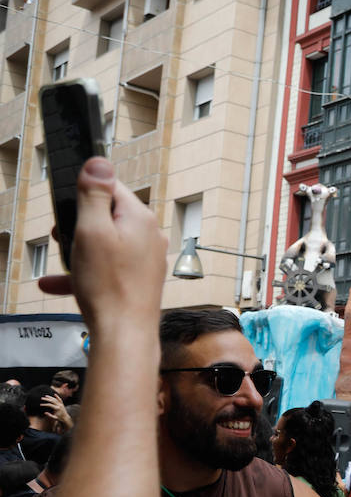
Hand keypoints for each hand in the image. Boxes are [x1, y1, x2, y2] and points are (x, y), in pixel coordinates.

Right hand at [37, 158, 166, 331]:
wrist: (124, 333)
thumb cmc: (108, 285)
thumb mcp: (91, 230)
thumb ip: (94, 195)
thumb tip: (99, 162)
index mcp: (140, 218)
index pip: (112, 188)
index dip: (85, 194)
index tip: (67, 206)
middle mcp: (149, 236)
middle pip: (108, 216)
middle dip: (80, 222)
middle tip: (60, 234)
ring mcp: (146, 259)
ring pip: (105, 244)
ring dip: (78, 249)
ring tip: (61, 257)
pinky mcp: (139, 280)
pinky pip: (107, 268)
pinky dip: (83, 272)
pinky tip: (54, 282)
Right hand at [42, 394, 71, 431]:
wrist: (65, 418)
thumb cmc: (59, 418)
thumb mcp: (54, 418)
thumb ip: (49, 415)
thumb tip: (45, 412)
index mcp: (57, 408)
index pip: (49, 405)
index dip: (44, 404)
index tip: (40, 405)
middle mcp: (59, 405)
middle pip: (52, 401)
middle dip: (46, 399)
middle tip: (41, 398)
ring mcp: (61, 404)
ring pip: (55, 399)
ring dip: (50, 397)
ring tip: (45, 396)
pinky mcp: (62, 404)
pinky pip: (60, 399)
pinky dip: (57, 396)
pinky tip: (54, 394)